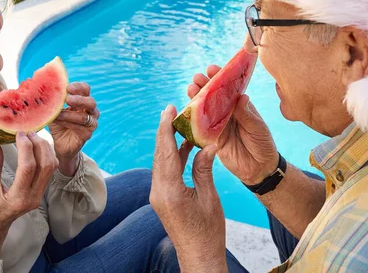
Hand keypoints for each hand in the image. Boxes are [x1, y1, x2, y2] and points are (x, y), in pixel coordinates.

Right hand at [0, 132, 57, 270]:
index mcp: (18, 198)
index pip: (28, 168)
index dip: (25, 147)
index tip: (18, 133)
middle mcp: (33, 197)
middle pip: (46, 165)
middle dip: (39, 145)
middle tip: (27, 131)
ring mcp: (39, 195)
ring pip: (51, 167)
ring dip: (44, 148)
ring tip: (31, 136)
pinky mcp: (41, 191)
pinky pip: (49, 170)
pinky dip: (45, 155)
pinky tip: (35, 146)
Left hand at [49, 82, 99, 175]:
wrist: (60, 144)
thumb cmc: (58, 124)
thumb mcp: (54, 110)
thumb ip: (53, 101)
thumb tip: (42, 90)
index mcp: (83, 101)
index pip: (86, 89)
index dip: (78, 87)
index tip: (68, 88)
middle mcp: (90, 111)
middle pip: (91, 102)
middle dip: (79, 100)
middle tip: (68, 99)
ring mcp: (91, 123)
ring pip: (85, 117)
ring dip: (69, 114)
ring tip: (58, 113)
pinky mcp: (87, 134)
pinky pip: (80, 128)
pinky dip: (68, 123)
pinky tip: (59, 121)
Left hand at [150, 105, 227, 272]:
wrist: (199, 256)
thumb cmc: (208, 232)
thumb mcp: (209, 198)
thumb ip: (204, 170)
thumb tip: (207, 145)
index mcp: (169, 191)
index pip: (165, 152)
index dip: (166, 128)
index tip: (168, 110)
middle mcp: (158, 192)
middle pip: (159, 154)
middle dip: (165, 131)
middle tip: (172, 111)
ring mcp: (158, 195)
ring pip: (161, 162)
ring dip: (169, 143)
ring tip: (179, 124)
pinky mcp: (162, 198)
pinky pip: (165, 172)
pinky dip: (173, 157)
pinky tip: (184, 147)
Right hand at [188, 65, 278, 185]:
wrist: (260, 169)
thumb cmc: (263, 144)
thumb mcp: (258, 127)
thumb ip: (247, 114)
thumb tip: (242, 97)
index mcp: (239, 106)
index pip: (228, 89)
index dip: (220, 78)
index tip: (212, 69)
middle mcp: (227, 113)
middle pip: (213, 97)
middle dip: (204, 86)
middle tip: (196, 78)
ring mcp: (218, 126)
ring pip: (205, 111)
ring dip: (196, 100)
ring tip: (190, 89)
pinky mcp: (212, 139)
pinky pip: (201, 129)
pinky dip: (194, 121)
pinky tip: (187, 112)